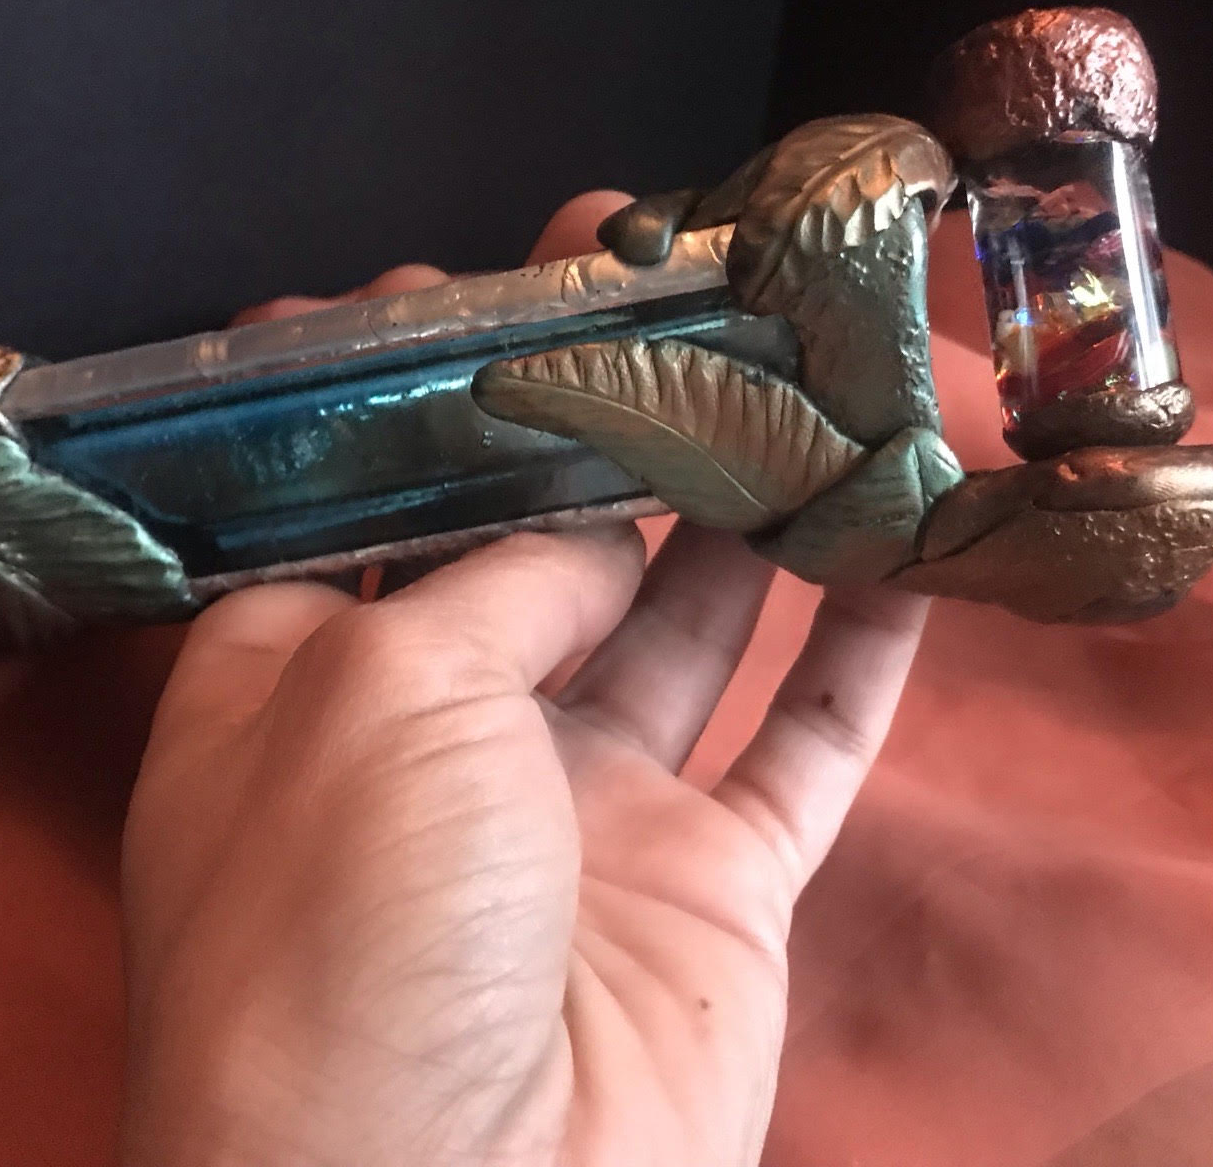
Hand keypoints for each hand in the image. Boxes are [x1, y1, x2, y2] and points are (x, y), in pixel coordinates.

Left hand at [119, 197, 930, 1166]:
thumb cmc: (351, 926)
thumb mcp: (379, 695)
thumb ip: (496, 576)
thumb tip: (591, 516)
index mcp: (301, 684)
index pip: (370, 503)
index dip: (439, 400)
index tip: (516, 287)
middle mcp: (440, 734)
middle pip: (540, 547)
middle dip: (616, 426)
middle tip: (702, 289)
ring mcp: (583, 814)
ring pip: (682, 625)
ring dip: (752, 514)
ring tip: (824, 380)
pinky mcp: (709, 892)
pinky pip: (800, 749)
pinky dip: (862, 656)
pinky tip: (911, 548)